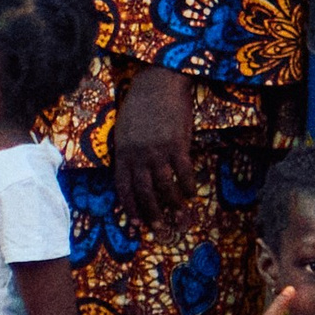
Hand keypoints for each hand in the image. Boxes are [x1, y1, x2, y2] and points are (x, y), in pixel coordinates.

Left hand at [110, 63, 194, 227]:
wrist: (158, 85)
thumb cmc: (139, 107)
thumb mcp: (123, 130)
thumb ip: (126, 152)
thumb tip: (132, 173)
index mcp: (122, 152)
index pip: (122, 186)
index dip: (129, 206)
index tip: (134, 222)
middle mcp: (138, 155)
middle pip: (144, 192)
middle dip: (151, 213)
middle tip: (159, 228)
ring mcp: (158, 151)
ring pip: (165, 186)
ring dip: (173, 205)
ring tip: (180, 217)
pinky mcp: (178, 145)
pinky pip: (184, 173)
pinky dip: (188, 186)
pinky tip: (192, 194)